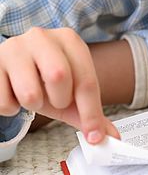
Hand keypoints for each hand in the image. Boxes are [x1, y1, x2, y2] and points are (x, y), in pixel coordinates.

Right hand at [0, 27, 119, 143]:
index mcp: (69, 40)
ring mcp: (16, 47)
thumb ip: (89, 114)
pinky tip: (13, 92)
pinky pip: (5, 102)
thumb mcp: (68, 92)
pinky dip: (11, 108)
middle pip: (59, 77)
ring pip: (30, 93)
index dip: (91, 112)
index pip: (86, 79)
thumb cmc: (43, 78)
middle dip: (59, 100)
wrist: (10, 67)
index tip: (94, 136)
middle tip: (54, 100)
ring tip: (32, 93)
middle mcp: (43, 36)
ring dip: (34, 104)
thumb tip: (110, 138)